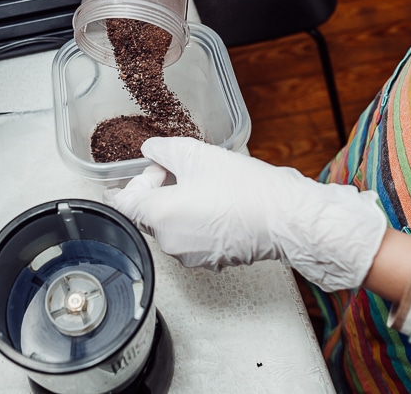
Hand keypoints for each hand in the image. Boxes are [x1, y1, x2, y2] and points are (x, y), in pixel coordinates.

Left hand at [103, 137, 387, 291]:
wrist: (287, 220)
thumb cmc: (245, 188)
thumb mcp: (196, 154)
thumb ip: (163, 150)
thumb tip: (149, 150)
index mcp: (159, 215)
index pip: (122, 204)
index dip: (130, 184)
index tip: (145, 172)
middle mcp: (169, 241)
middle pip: (146, 214)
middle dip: (156, 190)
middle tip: (180, 169)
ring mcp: (190, 255)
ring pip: (169, 225)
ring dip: (176, 204)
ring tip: (203, 183)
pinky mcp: (210, 261)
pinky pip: (191, 236)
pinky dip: (195, 219)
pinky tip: (218, 202)